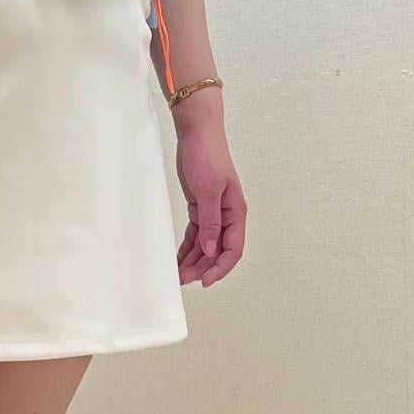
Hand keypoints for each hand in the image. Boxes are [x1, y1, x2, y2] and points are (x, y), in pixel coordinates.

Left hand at [172, 105, 245, 286]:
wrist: (197, 133)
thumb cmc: (207, 155)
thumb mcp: (208, 190)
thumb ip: (211, 221)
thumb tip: (210, 249)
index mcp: (235, 212)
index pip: (232, 249)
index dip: (221, 268)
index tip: (205, 281)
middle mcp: (226, 216)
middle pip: (217, 251)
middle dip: (202, 267)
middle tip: (183, 279)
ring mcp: (213, 213)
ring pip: (205, 245)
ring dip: (193, 261)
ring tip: (178, 275)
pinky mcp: (199, 208)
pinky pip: (195, 235)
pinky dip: (187, 248)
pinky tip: (178, 259)